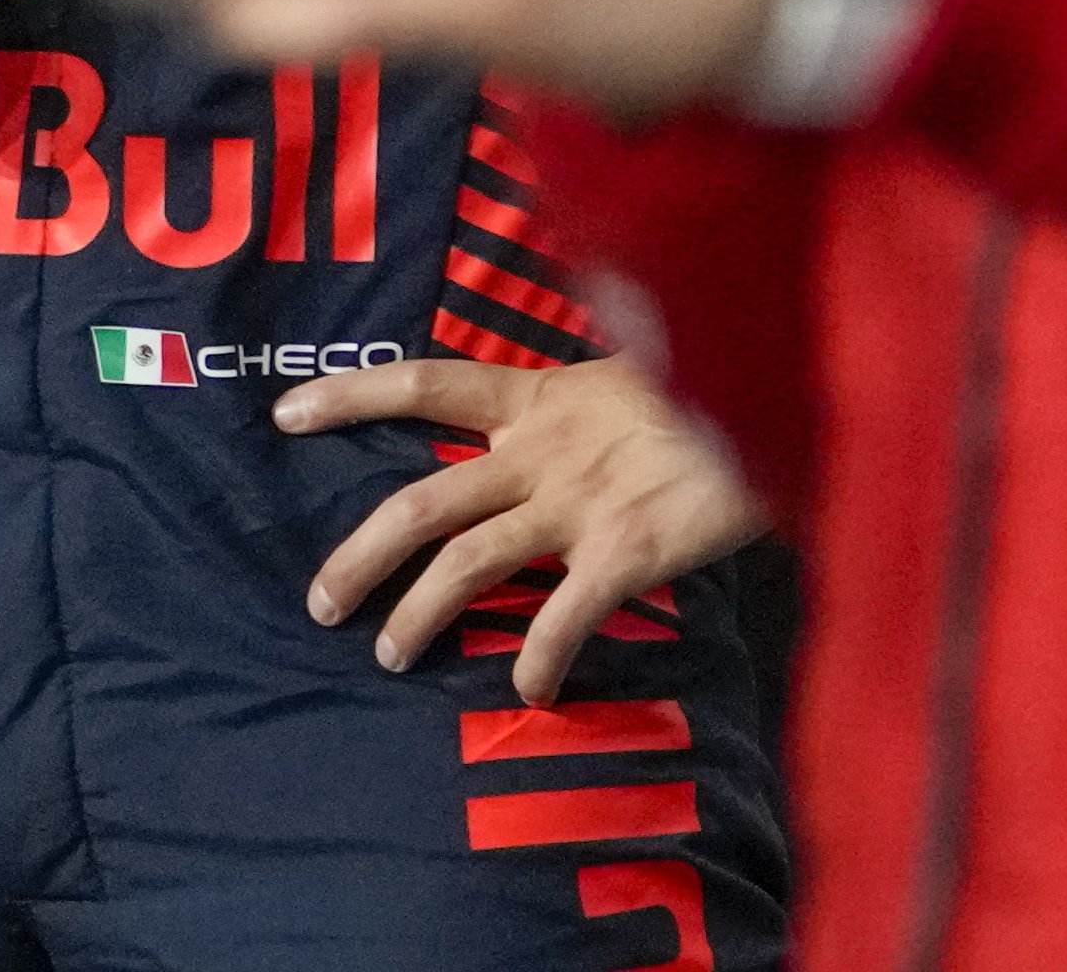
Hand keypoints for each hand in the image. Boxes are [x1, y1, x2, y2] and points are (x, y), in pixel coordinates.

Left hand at [286, 360, 760, 699]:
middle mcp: (541, 451)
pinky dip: (539, 657)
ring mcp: (579, 503)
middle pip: (420, 502)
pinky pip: (563, 616)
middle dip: (359, 555)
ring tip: (390, 654)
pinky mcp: (626, 551)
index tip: (283, 414)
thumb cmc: (713, 387)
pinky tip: (527, 690)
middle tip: (319, 602)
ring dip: (419, 614)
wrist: (783, 395)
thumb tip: (541, 429)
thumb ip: (576, 410)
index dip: (350, 397)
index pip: (423, 385)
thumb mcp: (630, 376)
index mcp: (537, 398)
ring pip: (469, 563)